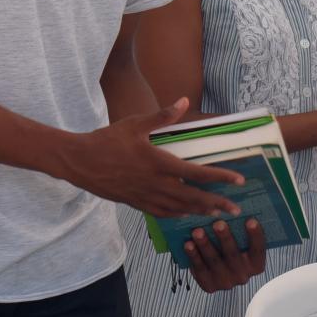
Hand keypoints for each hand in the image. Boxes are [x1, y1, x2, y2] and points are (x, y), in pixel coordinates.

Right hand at [54, 98, 244, 218]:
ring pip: (179, 208)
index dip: (221, 178)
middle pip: (194, 197)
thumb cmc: (107, 140)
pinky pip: (161, 213)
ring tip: (217, 214)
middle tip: (237, 209)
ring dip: (200, 211)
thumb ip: (162, 116)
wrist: (78, 161)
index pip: (198, 173)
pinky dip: (177, 214)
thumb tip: (184, 101)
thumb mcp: (135, 124)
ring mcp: (145, 196)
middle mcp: (156, 183)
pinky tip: (186, 214)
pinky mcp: (135, 202)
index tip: (239, 181)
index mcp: (160, 163)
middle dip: (217, 203)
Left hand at [182, 218, 267, 292]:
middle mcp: (243, 276)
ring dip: (205, 245)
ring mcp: (225, 282)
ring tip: (197, 231)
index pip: (258, 250)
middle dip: (225, 238)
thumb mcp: (242, 245)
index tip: (251, 220)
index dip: (256, 236)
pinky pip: (200, 269)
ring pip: (214, 262)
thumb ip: (242, 233)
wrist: (221, 275)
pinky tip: (188, 244)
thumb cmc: (233, 251)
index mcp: (256, 265)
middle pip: (233, 255)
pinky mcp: (209, 286)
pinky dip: (193, 256)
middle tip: (218, 223)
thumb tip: (236, 208)